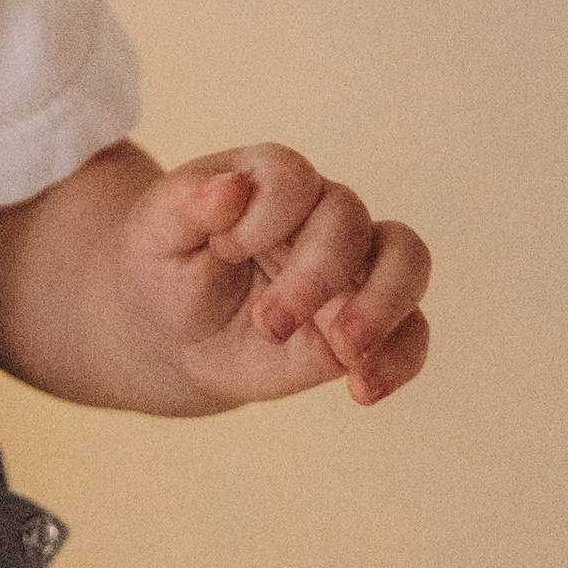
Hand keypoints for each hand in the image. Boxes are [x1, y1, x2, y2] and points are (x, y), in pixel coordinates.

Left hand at [111, 144, 432, 411]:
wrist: (174, 333)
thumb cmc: (165, 269)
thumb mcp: (153, 235)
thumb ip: (186, 204)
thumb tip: (231, 188)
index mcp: (269, 180)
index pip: (293, 178)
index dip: (267, 214)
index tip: (224, 249)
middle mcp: (321, 214)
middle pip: (351, 219)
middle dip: (315, 275)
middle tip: (268, 324)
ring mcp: (353, 268)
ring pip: (408, 259)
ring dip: (383, 303)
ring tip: (345, 351)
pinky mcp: (367, 325)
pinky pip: (413, 333)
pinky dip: (400, 358)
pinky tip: (362, 389)